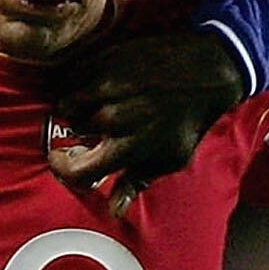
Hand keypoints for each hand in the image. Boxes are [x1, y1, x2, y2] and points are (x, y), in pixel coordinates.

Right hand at [48, 30, 250, 202]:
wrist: (206, 70)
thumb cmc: (189, 120)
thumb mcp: (171, 158)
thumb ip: (136, 182)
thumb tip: (114, 209)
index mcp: (128, 147)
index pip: (76, 170)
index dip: (63, 170)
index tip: (61, 163)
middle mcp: (113, 117)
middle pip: (72, 131)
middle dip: (79, 132)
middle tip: (93, 127)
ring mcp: (106, 86)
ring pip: (68, 102)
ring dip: (76, 107)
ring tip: (93, 106)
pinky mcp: (105, 60)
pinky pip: (74, 76)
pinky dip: (78, 84)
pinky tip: (95, 87)